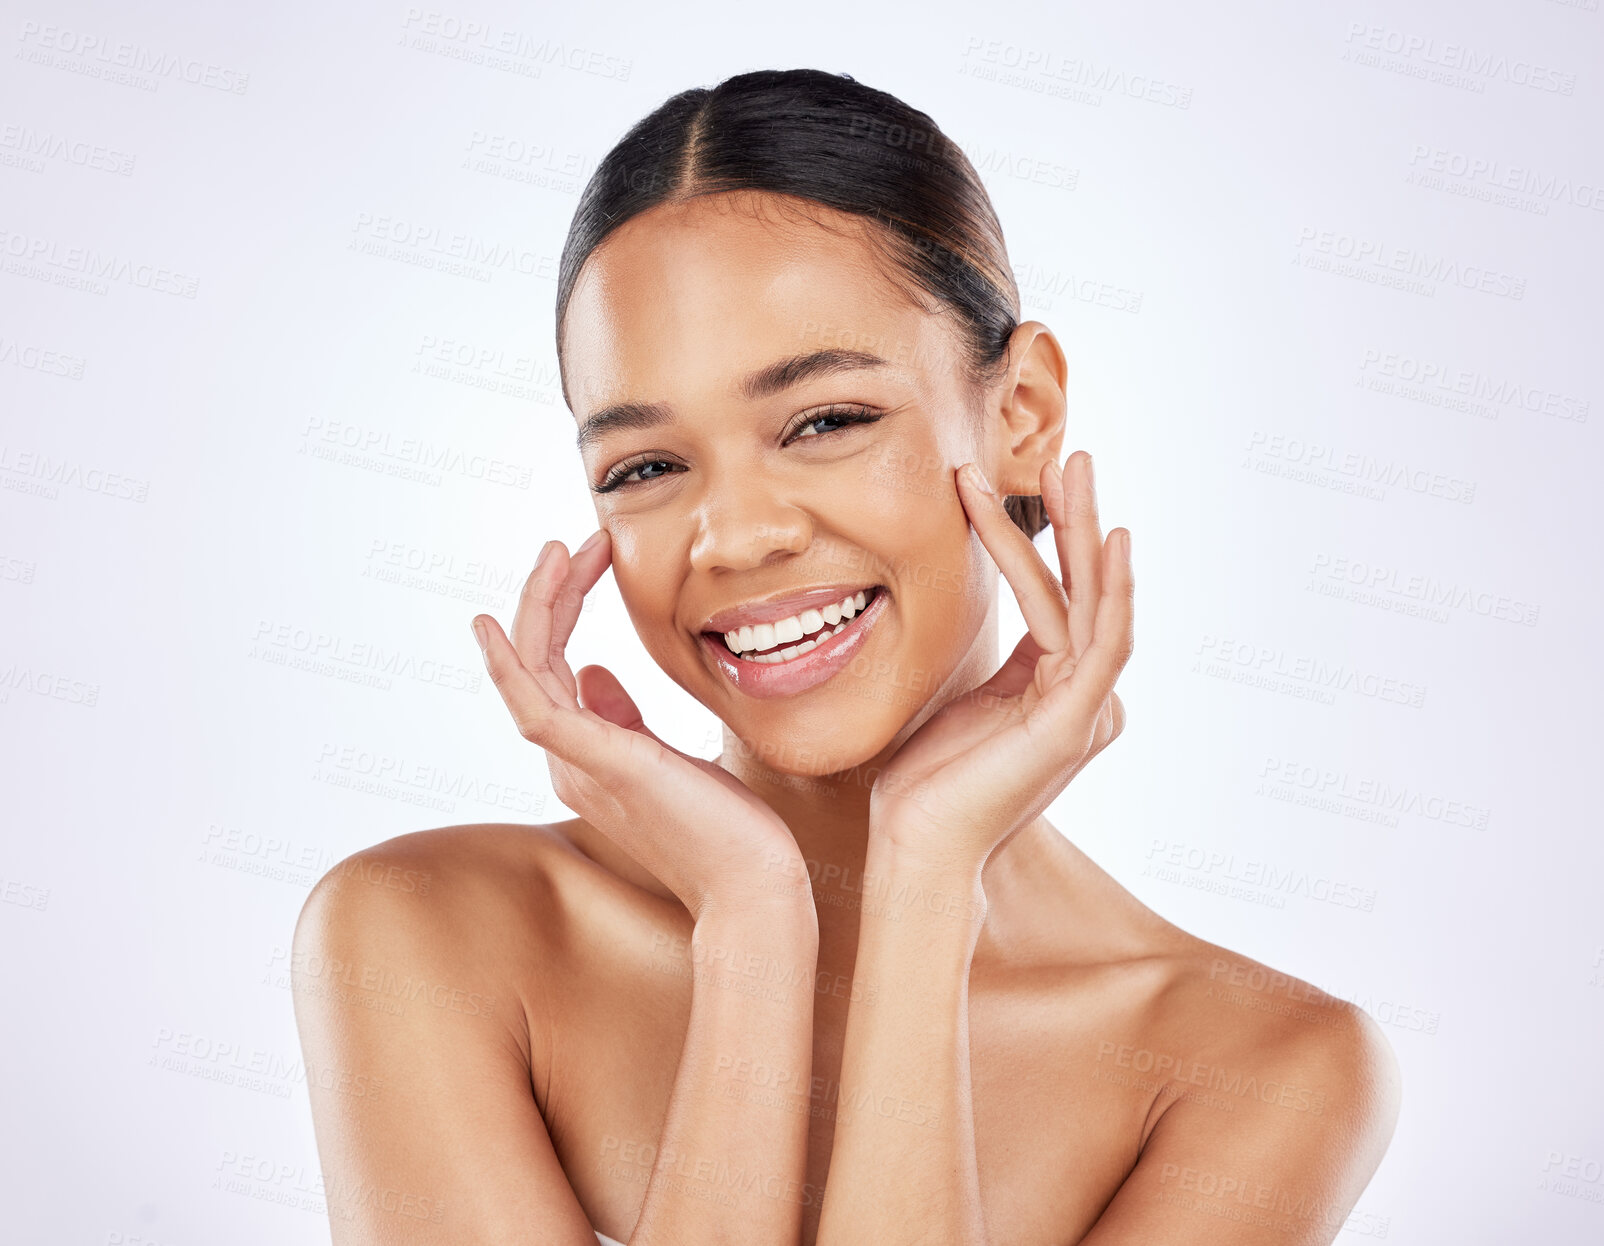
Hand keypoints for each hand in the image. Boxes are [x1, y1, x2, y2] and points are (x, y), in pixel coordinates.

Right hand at [471, 531, 810, 921]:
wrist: (752, 886)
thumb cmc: (726, 830)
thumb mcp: (672, 757)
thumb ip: (625, 720)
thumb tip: (593, 674)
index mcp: (588, 756)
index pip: (555, 668)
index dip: (566, 607)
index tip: (596, 557)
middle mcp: (570, 762)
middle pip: (537, 662)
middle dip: (553, 595)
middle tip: (578, 541)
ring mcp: (578, 766)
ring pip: (530, 674)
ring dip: (539, 608)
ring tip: (557, 552)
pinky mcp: (597, 767)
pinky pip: (534, 709)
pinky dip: (510, 666)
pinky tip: (495, 625)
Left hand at [867, 452, 1132, 870]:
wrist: (915, 846)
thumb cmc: (926, 781)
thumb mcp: (964, 701)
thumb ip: (995, 661)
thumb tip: (992, 611)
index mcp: (1062, 695)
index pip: (1066, 600)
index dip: (1055, 539)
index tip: (1035, 481)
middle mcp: (1087, 700)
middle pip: (1091, 592)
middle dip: (1081, 519)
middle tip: (1074, 455)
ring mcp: (1086, 712)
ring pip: (1092, 603)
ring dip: (1083, 532)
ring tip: (1073, 469)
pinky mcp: (1074, 723)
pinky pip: (1097, 640)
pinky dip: (1103, 588)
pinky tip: (1105, 539)